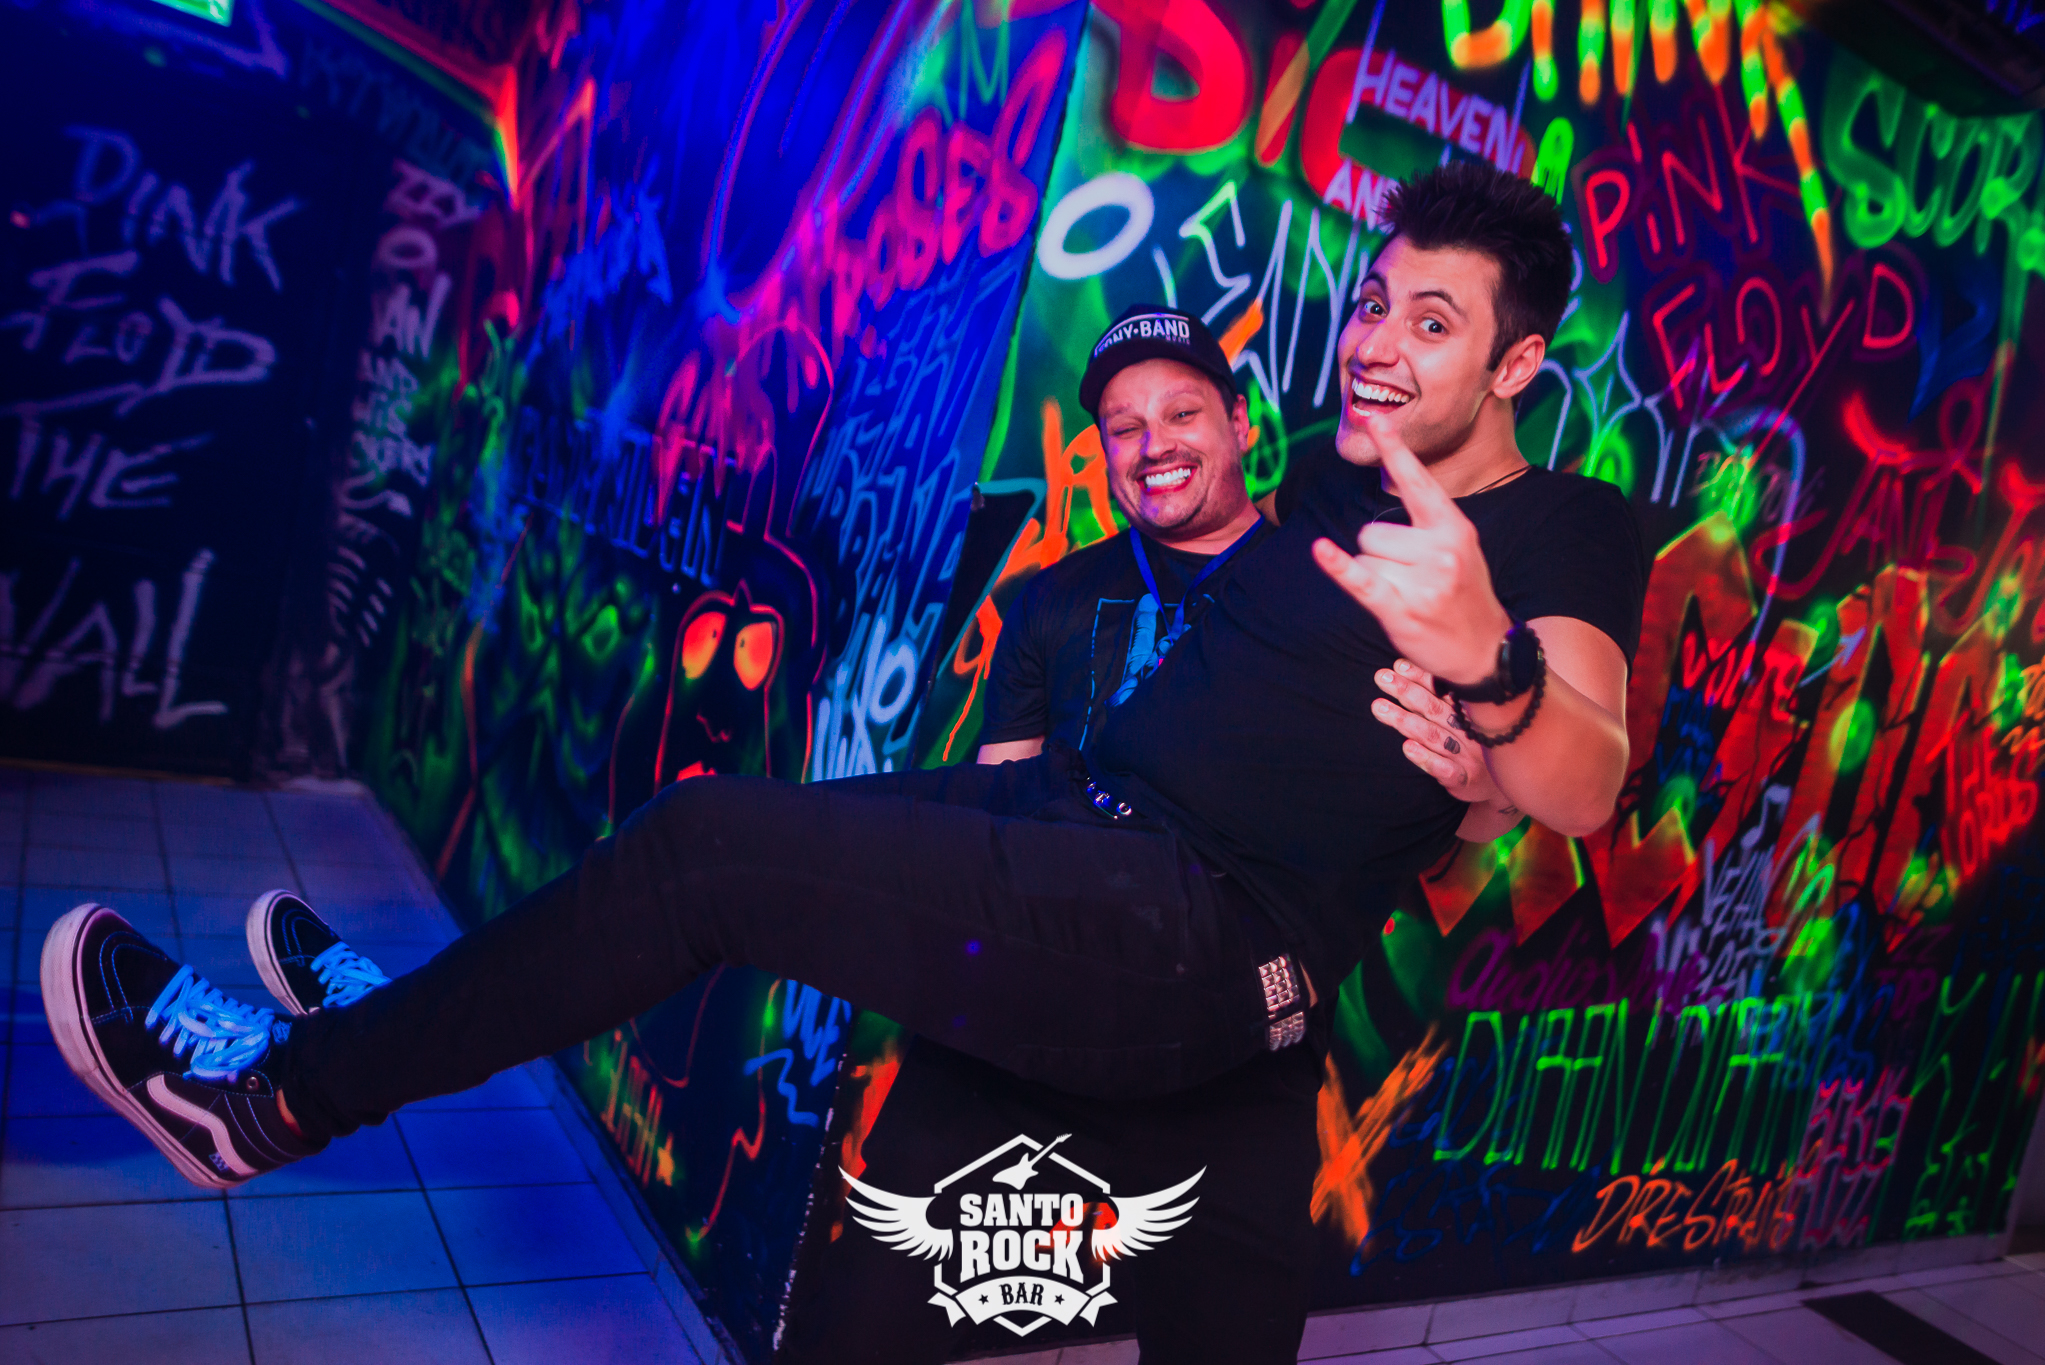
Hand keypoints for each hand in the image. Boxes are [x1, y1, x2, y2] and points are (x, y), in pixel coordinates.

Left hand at [1311, 416, 1512, 686]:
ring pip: (1364, 558)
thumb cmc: (1464, 595)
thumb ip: (1429, 522)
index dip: (1395, 449)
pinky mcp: (1401, 608)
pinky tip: (1321, 551)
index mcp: (1453, 527)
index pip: (1417, 481)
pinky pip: (1360, 579)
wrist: (1487, 650)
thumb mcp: (1460, 548)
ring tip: (1407, 596)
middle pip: (1371, 531)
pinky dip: (1338, 566)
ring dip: (1374, 577)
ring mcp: (1422, 580)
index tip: (1376, 420)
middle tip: (1410, 580)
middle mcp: (1440, 549)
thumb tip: (1394, 482)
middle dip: (1379, 554)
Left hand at [1372, 658, 1501, 804]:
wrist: (1502, 789)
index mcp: (1470, 714)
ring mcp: (1468, 756)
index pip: (1445, 691)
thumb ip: (1442, 699)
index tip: (1398, 665)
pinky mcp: (1465, 780)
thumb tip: (1407, 668)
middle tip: (1381, 678)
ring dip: (1406, 720)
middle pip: (1435, 709)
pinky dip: (1425, 758)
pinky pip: (1445, 769)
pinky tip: (1407, 747)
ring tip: (1379, 708)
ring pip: (1434, 735)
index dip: (1422, 677)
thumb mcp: (1467, 721)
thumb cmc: (1476, 747)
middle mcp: (1470, 731)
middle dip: (1407, 691)